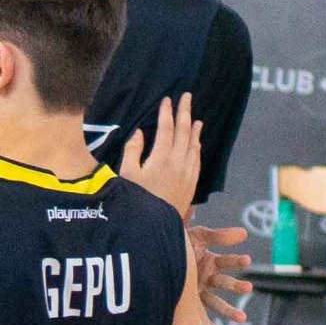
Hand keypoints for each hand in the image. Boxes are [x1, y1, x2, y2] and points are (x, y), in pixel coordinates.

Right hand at [117, 95, 202, 212]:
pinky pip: (197, 159)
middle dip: (185, 113)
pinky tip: (197, 144)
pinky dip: (197, 147)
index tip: (167, 100)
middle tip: (187, 97)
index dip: (166, 113)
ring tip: (196, 118)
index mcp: (162, 157)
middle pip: (184, 132)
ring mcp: (187, 173)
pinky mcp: (191, 184)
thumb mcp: (127, 174)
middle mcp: (178, 162)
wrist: (154, 227)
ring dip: (194, 130)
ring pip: (193, 145)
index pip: (166, 129)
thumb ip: (133, 150)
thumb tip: (140, 133)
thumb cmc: (136, 200)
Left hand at [186, 223, 251, 324]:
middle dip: (236, 286)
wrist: (157, 254)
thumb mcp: (197, 236)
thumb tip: (244, 232)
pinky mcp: (189, 303)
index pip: (226, 261)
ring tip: (242, 318)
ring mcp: (198, 291)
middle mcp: (207, 277)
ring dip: (229, 311)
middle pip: (224, 283)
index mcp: (210, 261)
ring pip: (216, 302)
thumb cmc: (180, 242)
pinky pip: (200, 317)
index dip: (236, 261)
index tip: (247, 260)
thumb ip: (217, 236)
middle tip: (248, 288)